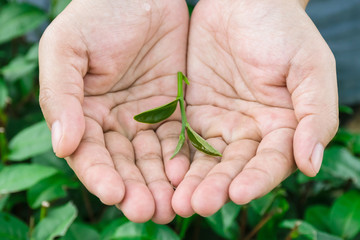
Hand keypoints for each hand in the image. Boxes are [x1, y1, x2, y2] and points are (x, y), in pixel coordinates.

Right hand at [39, 0, 188, 222]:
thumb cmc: (99, 15)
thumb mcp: (68, 49)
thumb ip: (61, 96)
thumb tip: (63, 145)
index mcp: (83, 112)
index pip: (89, 153)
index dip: (99, 175)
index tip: (113, 193)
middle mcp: (114, 122)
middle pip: (123, 164)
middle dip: (134, 189)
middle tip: (146, 211)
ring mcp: (146, 118)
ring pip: (151, 159)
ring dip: (159, 184)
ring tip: (169, 206)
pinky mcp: (174, 109)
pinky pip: (177, 140)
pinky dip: (180, 160)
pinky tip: (186, 177)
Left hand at [172, 0, 337, 216]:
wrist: (242, 2)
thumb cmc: (282, 29)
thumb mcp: (310, 67)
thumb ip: (315, 115)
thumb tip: (310, 163)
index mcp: (282, 126)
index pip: (271, 162)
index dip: (257, 179)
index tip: (238, 194)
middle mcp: (250, 131)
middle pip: (234, 168)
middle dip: (217, 187)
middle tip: (198, 205)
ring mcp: (220, 123)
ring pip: (207, 160)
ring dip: (193, 181)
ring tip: (178, 202)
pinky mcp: (193, 113)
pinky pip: (184, 139)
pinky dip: (176, 157)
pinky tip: (167, 172)